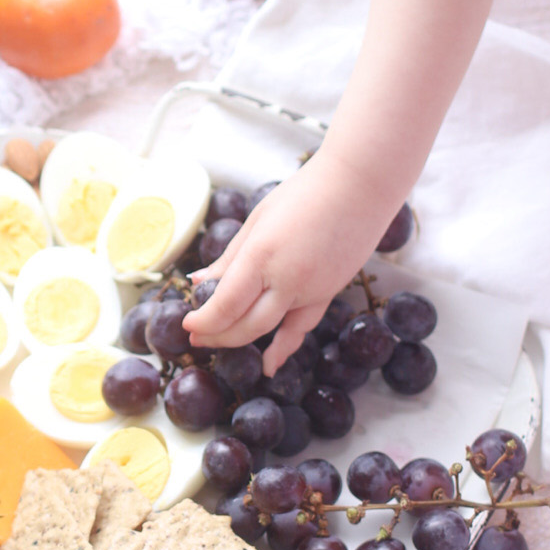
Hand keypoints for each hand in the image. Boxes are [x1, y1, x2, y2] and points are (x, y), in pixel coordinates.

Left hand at [184, 151, 402, 369]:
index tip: (188, 323)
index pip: (225, 305)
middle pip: (246, 326)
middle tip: (197, 336)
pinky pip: (301, 326)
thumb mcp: (257, 221)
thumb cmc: (305, 193)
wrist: (361, 185)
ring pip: (272, 330)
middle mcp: (288, 281)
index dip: (203, 320)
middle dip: (217, 335)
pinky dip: (285, 346)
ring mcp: (312, 290)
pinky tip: (271, 363)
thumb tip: (199, 283)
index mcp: (262, 256)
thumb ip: (229, 257)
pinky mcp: (329, 292)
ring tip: (220, 343)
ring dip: (242, 341)